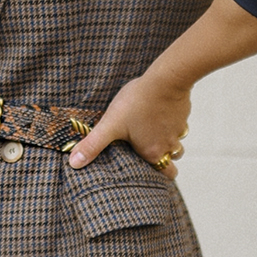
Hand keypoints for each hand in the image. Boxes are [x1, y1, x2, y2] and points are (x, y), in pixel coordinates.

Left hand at [66, 74, 189, 179]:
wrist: (165, 80)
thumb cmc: (137, 103)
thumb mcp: (110, 125)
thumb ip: (93, 145)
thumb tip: (74, 163)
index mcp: (152, 153)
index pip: (165, 175)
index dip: (159, 177)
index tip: (150, 174)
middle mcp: (168, 145)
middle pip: (173, 162)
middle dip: (165, 161)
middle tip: (153, 156)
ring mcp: (178, 130)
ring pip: (177, 143)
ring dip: (168, 142)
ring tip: (154, 135)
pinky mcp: (182, 113)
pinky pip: (180, 124)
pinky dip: (172, 123)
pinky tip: (161, 115)